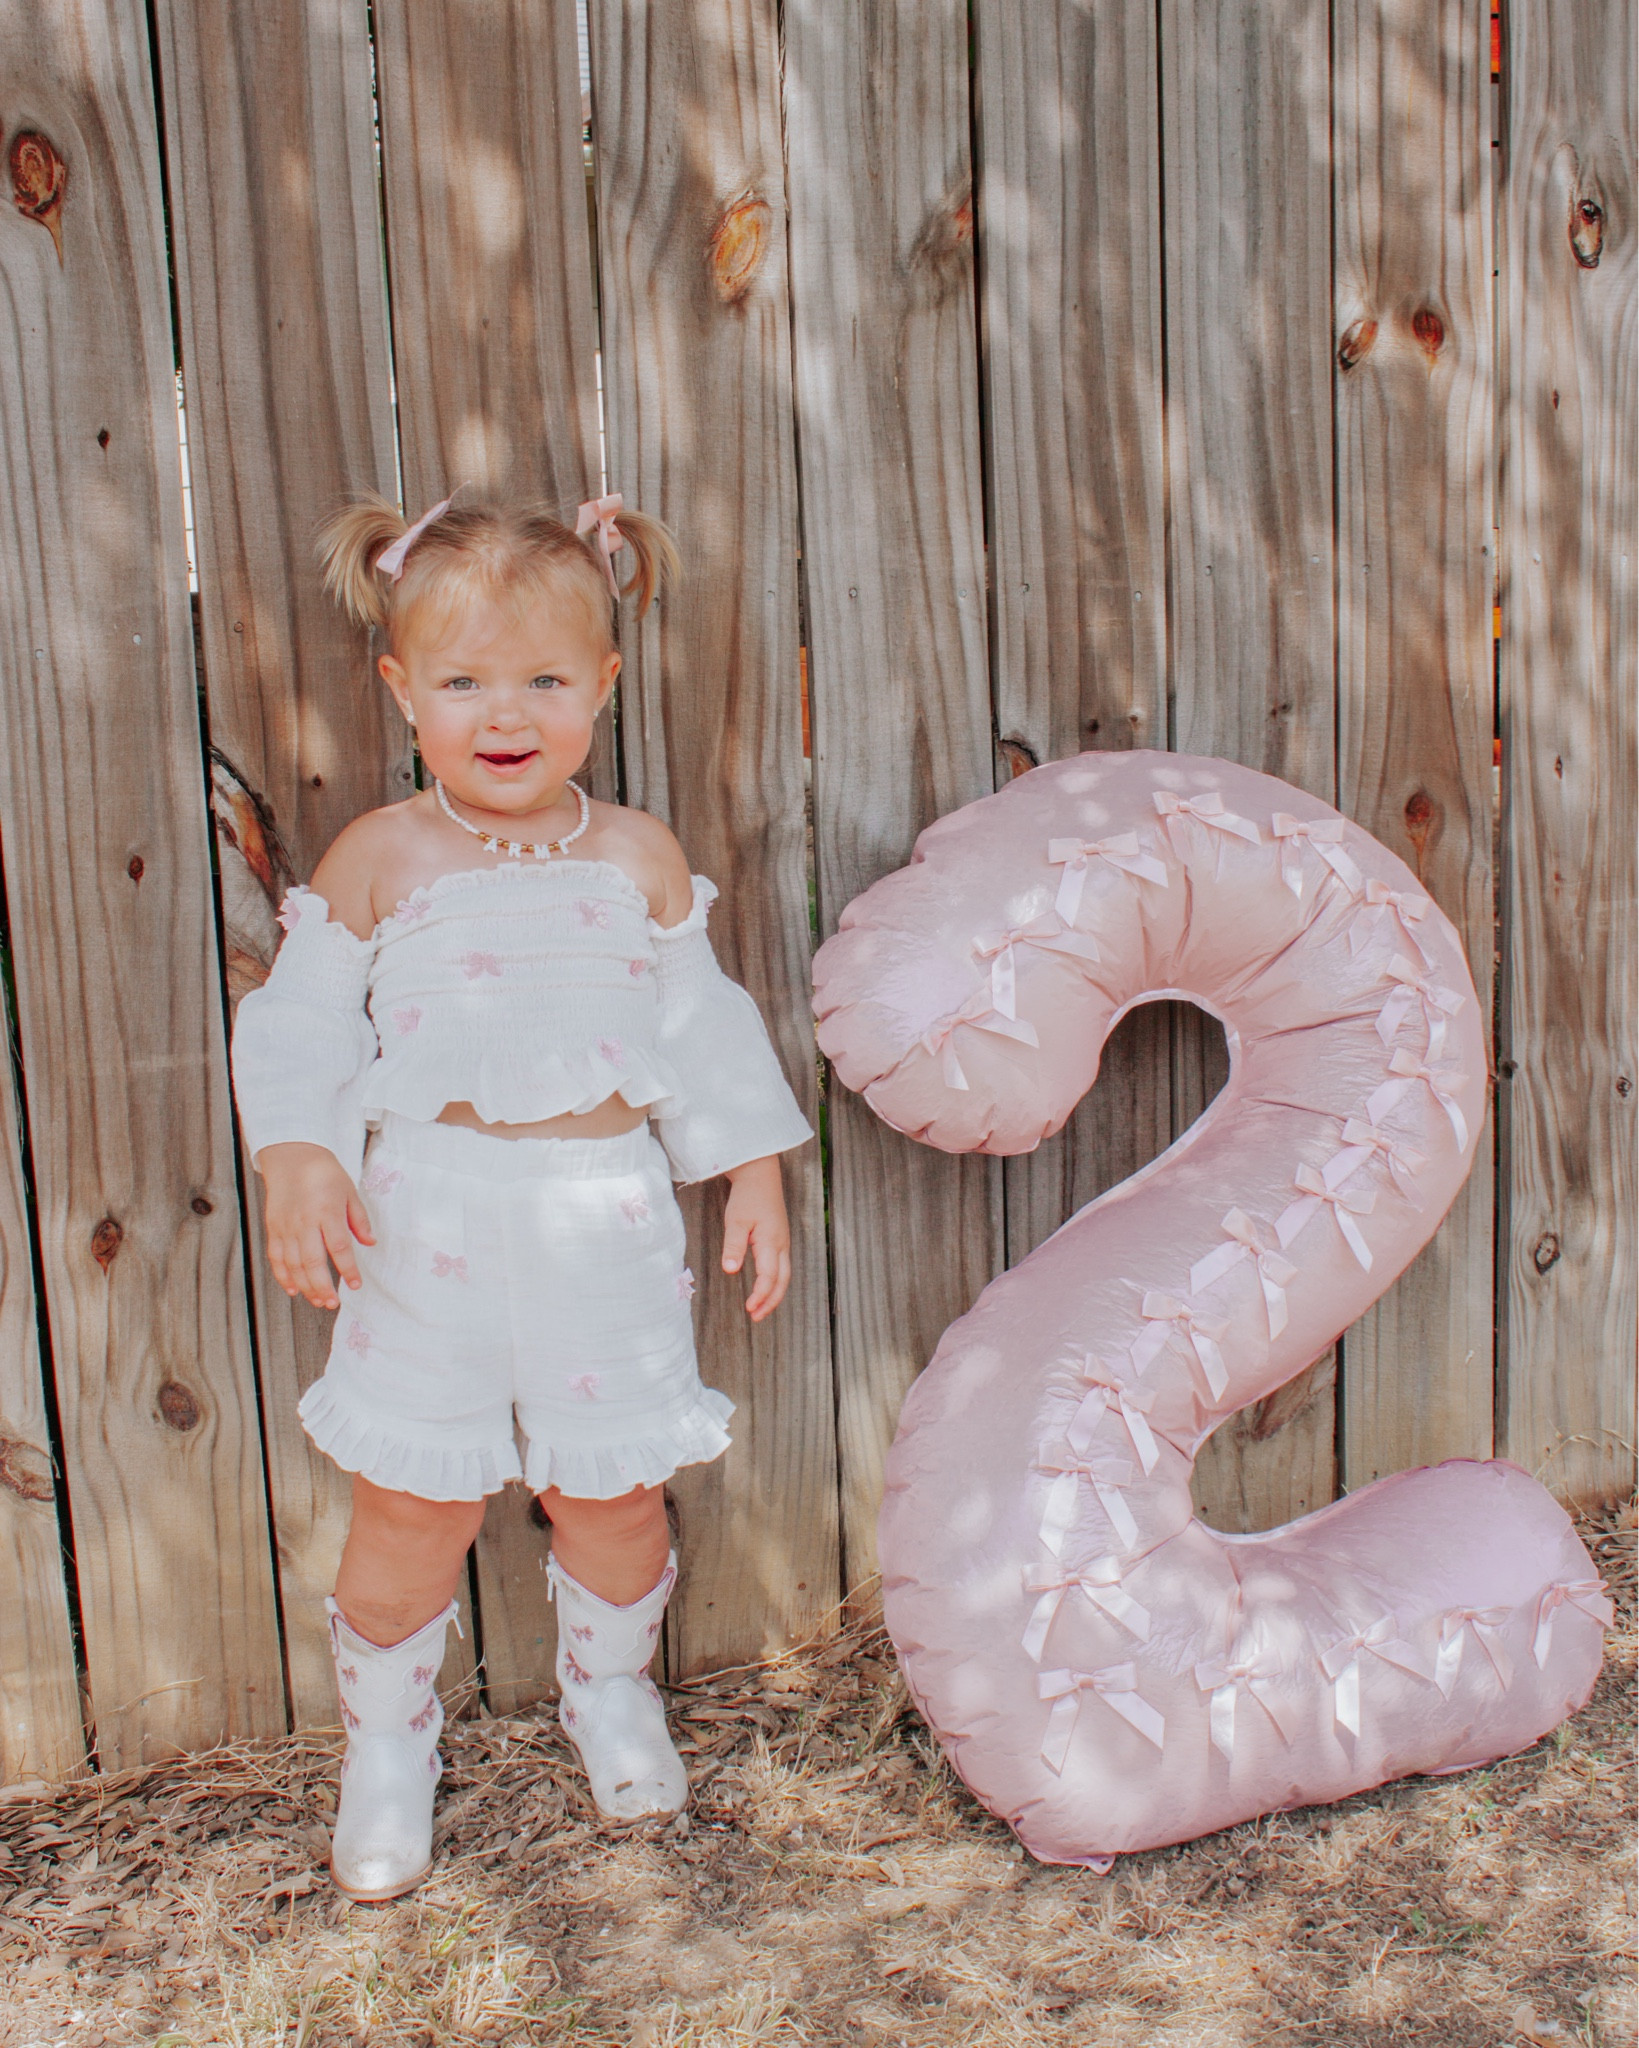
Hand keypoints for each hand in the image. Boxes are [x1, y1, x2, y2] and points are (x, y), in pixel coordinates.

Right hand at [257, 1141, 374, 1310]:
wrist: (292, 1157)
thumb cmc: (324, 1174)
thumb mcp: (349, 1192)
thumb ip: (359, 1220)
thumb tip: (370, 1243)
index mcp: (327, 1212)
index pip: (339, 1247)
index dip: (347, 1270)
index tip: (355, 1285)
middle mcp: (304, 1221)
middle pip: (312, 1261)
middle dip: (323, 1287)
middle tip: (333, 1303)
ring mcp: (286, 1226)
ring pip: (293, 1264)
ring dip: (305, 1286)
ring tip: (319, 1301)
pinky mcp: (273, 1228)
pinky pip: (276, 1258)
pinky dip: (283, 1276)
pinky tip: (294, 1290)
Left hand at [720, 1155, 790, 1321]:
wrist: (760, 1175)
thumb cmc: (747, 1196)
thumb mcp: (735, 1220)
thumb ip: (733, 1246)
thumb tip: (731, 1271)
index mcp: (771, 1241)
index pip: (769, 1276)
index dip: (760, 1295)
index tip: (749, 1308)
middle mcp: (782, 1245)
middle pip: (782, 1281)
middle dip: (771, 1302)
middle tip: (756, 1317)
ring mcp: (783, 1242)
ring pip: (784, 1275)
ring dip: (774, 1294)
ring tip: (759, 1309)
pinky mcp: (780, 1239)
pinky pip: (782, 1267)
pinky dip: (775, 1282)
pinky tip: (764, 1288)